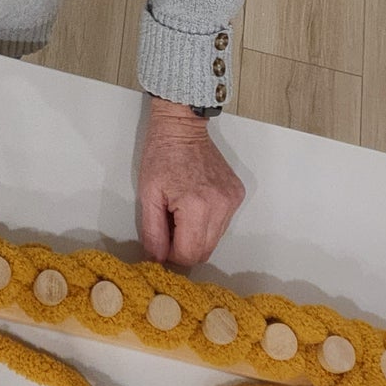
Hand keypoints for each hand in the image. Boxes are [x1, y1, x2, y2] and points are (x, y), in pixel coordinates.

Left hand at [137, 97, 245, 266]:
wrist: (182, 127)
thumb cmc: (162, 155)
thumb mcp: (148, 194)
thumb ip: (153, 231)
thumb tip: (158, 258)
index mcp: (196, 207)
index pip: (189, 254)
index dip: (172, 255)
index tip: (163, 243)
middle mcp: (220, 206)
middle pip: (205, 251)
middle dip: (185, 247)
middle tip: (170, 227)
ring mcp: (232, 200)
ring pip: (215, 239)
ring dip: (197, 235)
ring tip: (181, 212)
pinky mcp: (237, 195)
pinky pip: (223, 223)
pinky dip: (208, 220)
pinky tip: (196, 202)